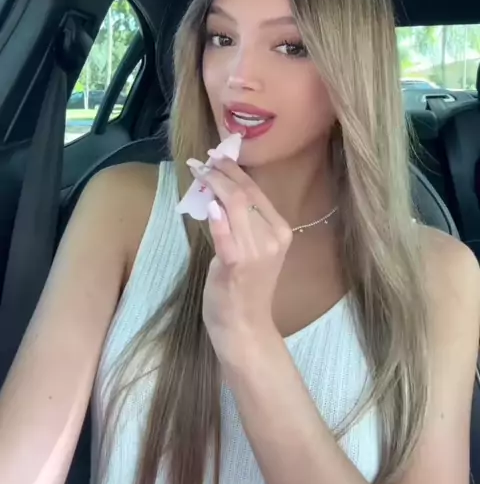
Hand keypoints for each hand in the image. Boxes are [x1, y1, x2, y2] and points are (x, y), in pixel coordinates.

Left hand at [187, 155, 291, 361]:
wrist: (245, 327)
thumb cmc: (245, 288)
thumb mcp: (252, 249)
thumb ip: (240, 221)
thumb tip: (217, 190)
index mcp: (280, 231)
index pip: (255, 191)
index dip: (234, 171)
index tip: (217, 156)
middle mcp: (272, 237)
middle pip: (243, 193)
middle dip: (221, 172)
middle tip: (203, 160)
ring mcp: (256, 251)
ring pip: (232, 205)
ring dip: (211, 185)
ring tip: (197, 172)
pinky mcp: (235, 264)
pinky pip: (223, 233)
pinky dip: (215, 216)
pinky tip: (206, 204)